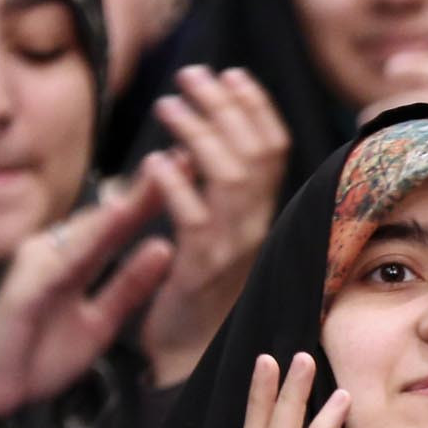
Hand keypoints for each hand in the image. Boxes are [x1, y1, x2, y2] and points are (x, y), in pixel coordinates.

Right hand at [0, 175, 175, 426]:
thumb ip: (129, 286)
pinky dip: (87, 243)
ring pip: (86, 231)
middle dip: (146, 188)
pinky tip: (112, 224)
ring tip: (158, 181)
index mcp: (74, 260)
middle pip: (106, 217)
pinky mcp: (23, 288)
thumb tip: (163, 249)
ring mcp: (37, 266)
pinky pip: (60, 264)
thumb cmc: (40, 353)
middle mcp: (53, 252)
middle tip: (185, 157)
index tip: (193, 176)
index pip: (120, 225)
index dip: (156, 200)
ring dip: (123, 204)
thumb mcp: (101, 322)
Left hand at [135, 65, 289, 386]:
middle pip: (255, 152)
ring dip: (198, 134)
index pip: (273, 149)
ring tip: (168, 105)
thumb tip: (193, 146)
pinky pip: (193, 220)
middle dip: (225, 106)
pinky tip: (154, 162)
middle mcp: (256, 226)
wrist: (189, 353)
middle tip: (192, 74)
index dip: (255, 107)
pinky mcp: (200, 269)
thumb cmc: (196, 291)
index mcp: (261, 214)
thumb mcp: (216, 234)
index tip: (231, 73)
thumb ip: (214, 195)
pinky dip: (175, 185)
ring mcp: (232, 248)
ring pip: (228, 177)